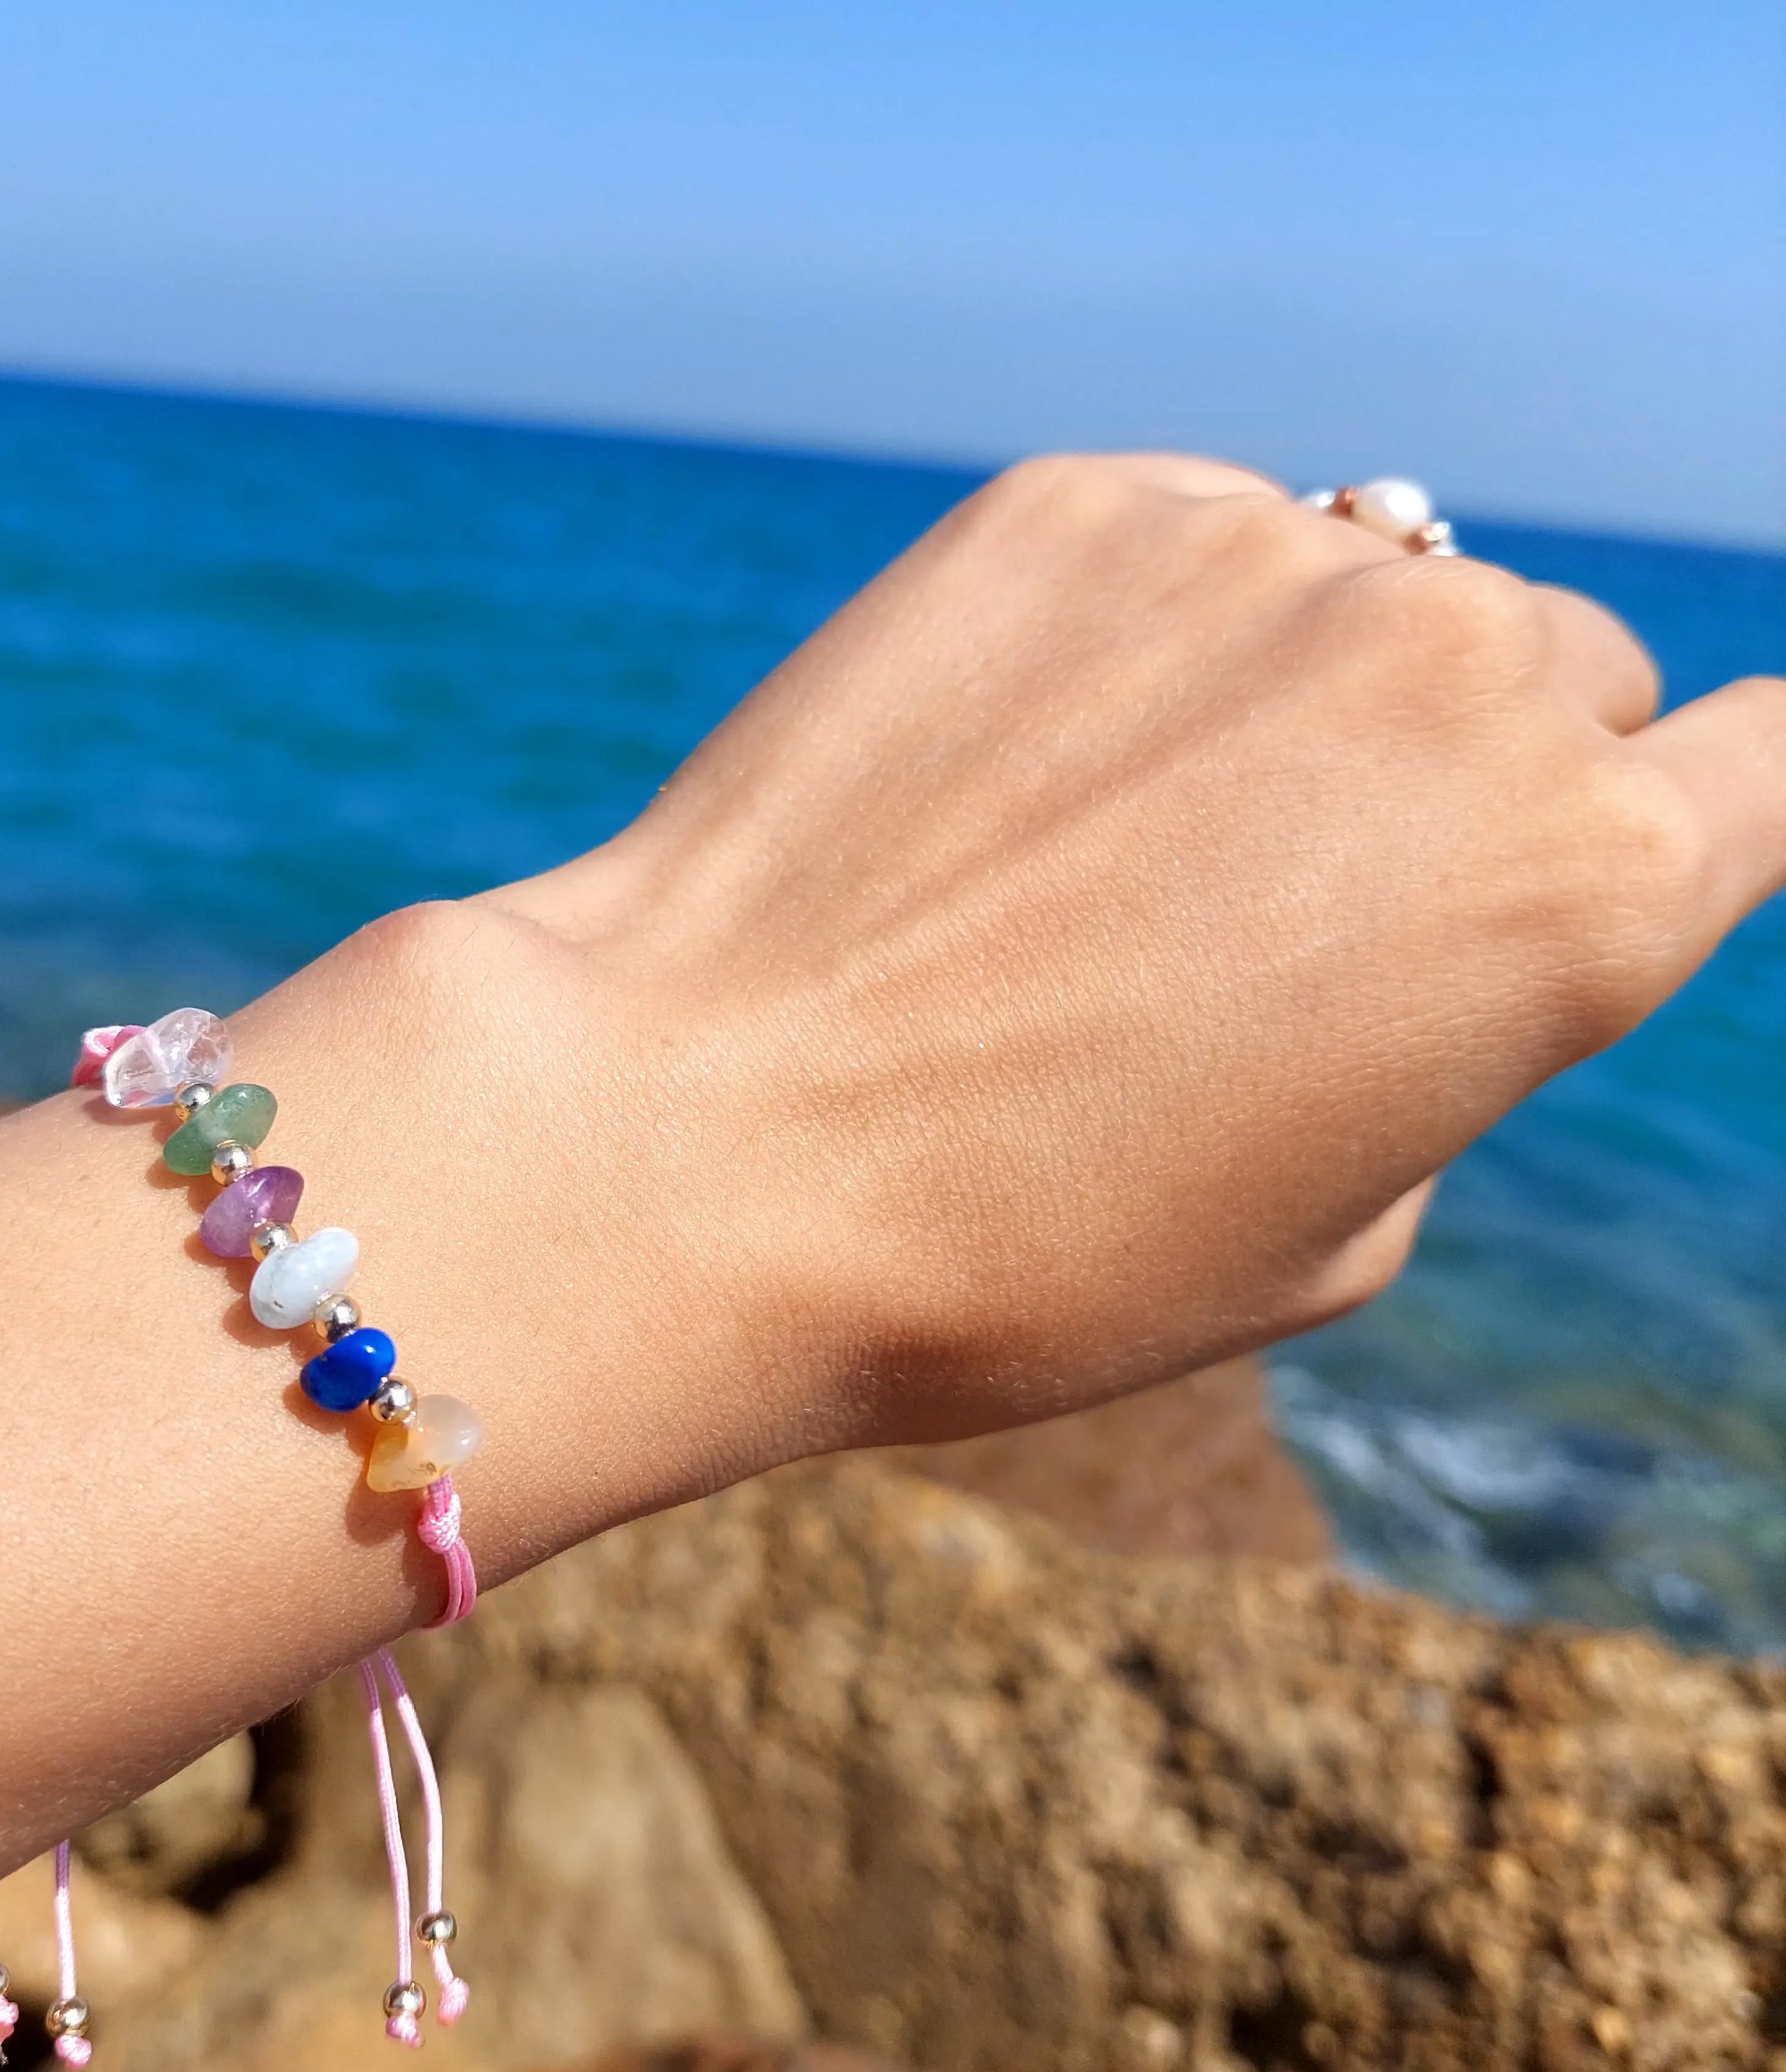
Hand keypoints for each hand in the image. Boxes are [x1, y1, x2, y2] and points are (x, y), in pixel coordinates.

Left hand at [441, 452, 1785, 1465]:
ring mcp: (1262, 559)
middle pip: (1560, 678)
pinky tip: (1006, 769)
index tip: (1628, 836)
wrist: (712, 1138)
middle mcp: (1458, 679)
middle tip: (1286, 899)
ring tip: (1107, 847)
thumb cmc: (1024, 1249)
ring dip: (1302, 695)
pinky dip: (1144, 633)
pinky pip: (1192, 543)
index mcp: (1580, 891)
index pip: (1779, 771)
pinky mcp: (1078, 502)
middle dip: (1470, 776)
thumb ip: (1442, 1043)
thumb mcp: (1324, 1234)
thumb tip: (1420, 922)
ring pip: (1374, 594)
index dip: (1708, 811)